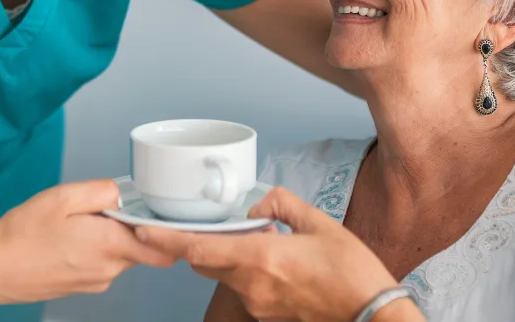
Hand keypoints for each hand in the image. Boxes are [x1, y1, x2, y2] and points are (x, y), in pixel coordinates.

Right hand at [0, 179, 174, 303]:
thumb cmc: (23, 233)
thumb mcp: (63, 196)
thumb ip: (102, 191)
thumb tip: (123, 194)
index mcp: (110, 245)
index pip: (163, 248)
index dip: (162, 229)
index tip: (148, 213)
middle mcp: (108, 270)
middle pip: (140, 247)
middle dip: (126, 228)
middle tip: (95, 212)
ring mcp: (95, 283)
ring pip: (119, 256)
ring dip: (107, 240)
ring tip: (73, 227)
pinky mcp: (82, 288)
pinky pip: (100, 266)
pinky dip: (91, 252)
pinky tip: (65, 242)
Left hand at [137, 187, 406, 321]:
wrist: (373, 315)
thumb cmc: (352, 272)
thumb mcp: (320, 224)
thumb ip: (283, 204)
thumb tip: (260, 203)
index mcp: (259, 258)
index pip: (197, 247)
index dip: (164, 238)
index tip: (141, 228)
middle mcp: (251, 284)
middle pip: (204, 261)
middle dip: (198, 241)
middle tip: (212, 221)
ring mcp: (258, 303)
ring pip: (224, 273)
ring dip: (229, 254)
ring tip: (261, 238)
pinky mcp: (268, 313)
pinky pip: (244, 286)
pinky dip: (247, 269)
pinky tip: (275, 259)